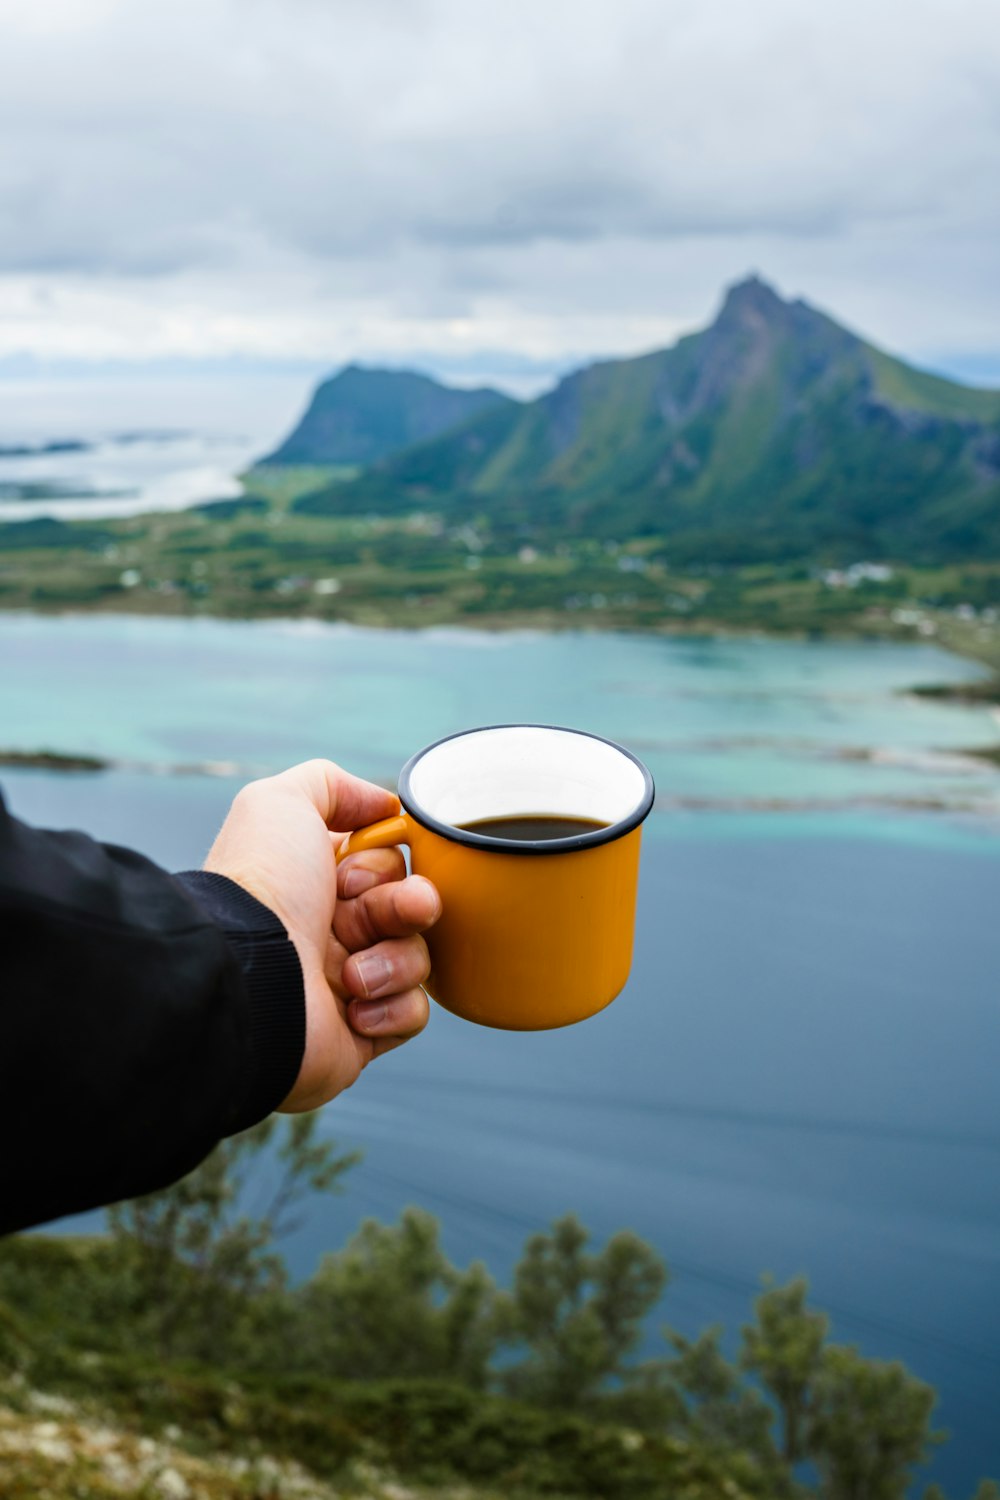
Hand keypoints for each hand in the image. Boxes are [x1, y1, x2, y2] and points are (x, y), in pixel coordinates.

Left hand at [203, 759, 439, 1111]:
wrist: (248, 981)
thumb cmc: (262, 890)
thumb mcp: (281, 803)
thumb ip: (330, 784)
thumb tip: (383, 804)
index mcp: (316, 883)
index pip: (388, 864)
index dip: (382, 865)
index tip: (350, 873)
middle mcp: (332, 931)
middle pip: (412, 907)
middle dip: (404, 906)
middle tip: (371, 915)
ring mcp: (349, 984)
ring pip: (419, 957)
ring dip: (394, 959)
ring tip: (351, 973)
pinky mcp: (362, 1033)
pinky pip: (415, 1012)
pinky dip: (392, 1005)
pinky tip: (352, 1006)